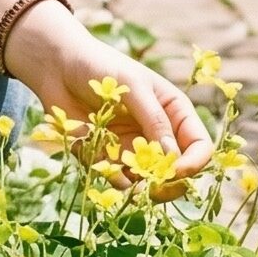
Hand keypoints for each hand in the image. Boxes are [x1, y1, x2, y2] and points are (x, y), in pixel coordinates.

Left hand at [1, 0, 213, 196]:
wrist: (58, 68)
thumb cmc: (102, 67)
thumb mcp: (133, 86)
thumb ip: (154, 120)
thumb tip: (172, 157)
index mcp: (175, 114)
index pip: (199, 147)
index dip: (193, 164)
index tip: (174, 172)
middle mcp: (159, 136)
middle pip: (179, 174)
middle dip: (170, 185)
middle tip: (152, 189)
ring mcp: (135, 150)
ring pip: (150, 183)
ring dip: (141, 186)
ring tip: (122, 172)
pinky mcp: (110, 159)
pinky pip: (119, 181)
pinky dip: (113, 178)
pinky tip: (101, 161)